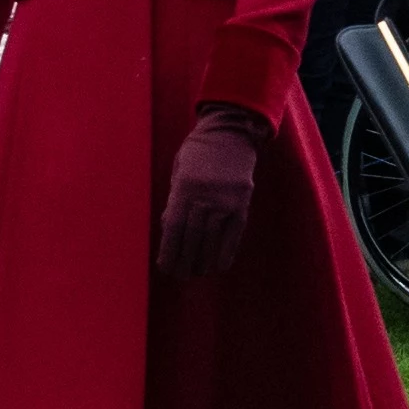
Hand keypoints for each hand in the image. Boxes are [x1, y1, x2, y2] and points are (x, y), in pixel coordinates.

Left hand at [157, 105, 266, 277]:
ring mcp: (226, 201)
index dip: (169, 251)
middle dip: (184, 261)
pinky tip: (218, 266)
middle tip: (180, 275)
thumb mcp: (179, 171)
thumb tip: (169, 229)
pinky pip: (233, 235)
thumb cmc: (198, 152)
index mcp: (184, 187)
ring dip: (203, 261)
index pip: (173, 228)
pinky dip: (225, 253)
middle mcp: (205, 196)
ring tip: (197, 273)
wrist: (230, 133)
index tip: (165, 267)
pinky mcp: (242, 204)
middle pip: (192, 238)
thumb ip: (175, 200)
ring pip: (212, 240)